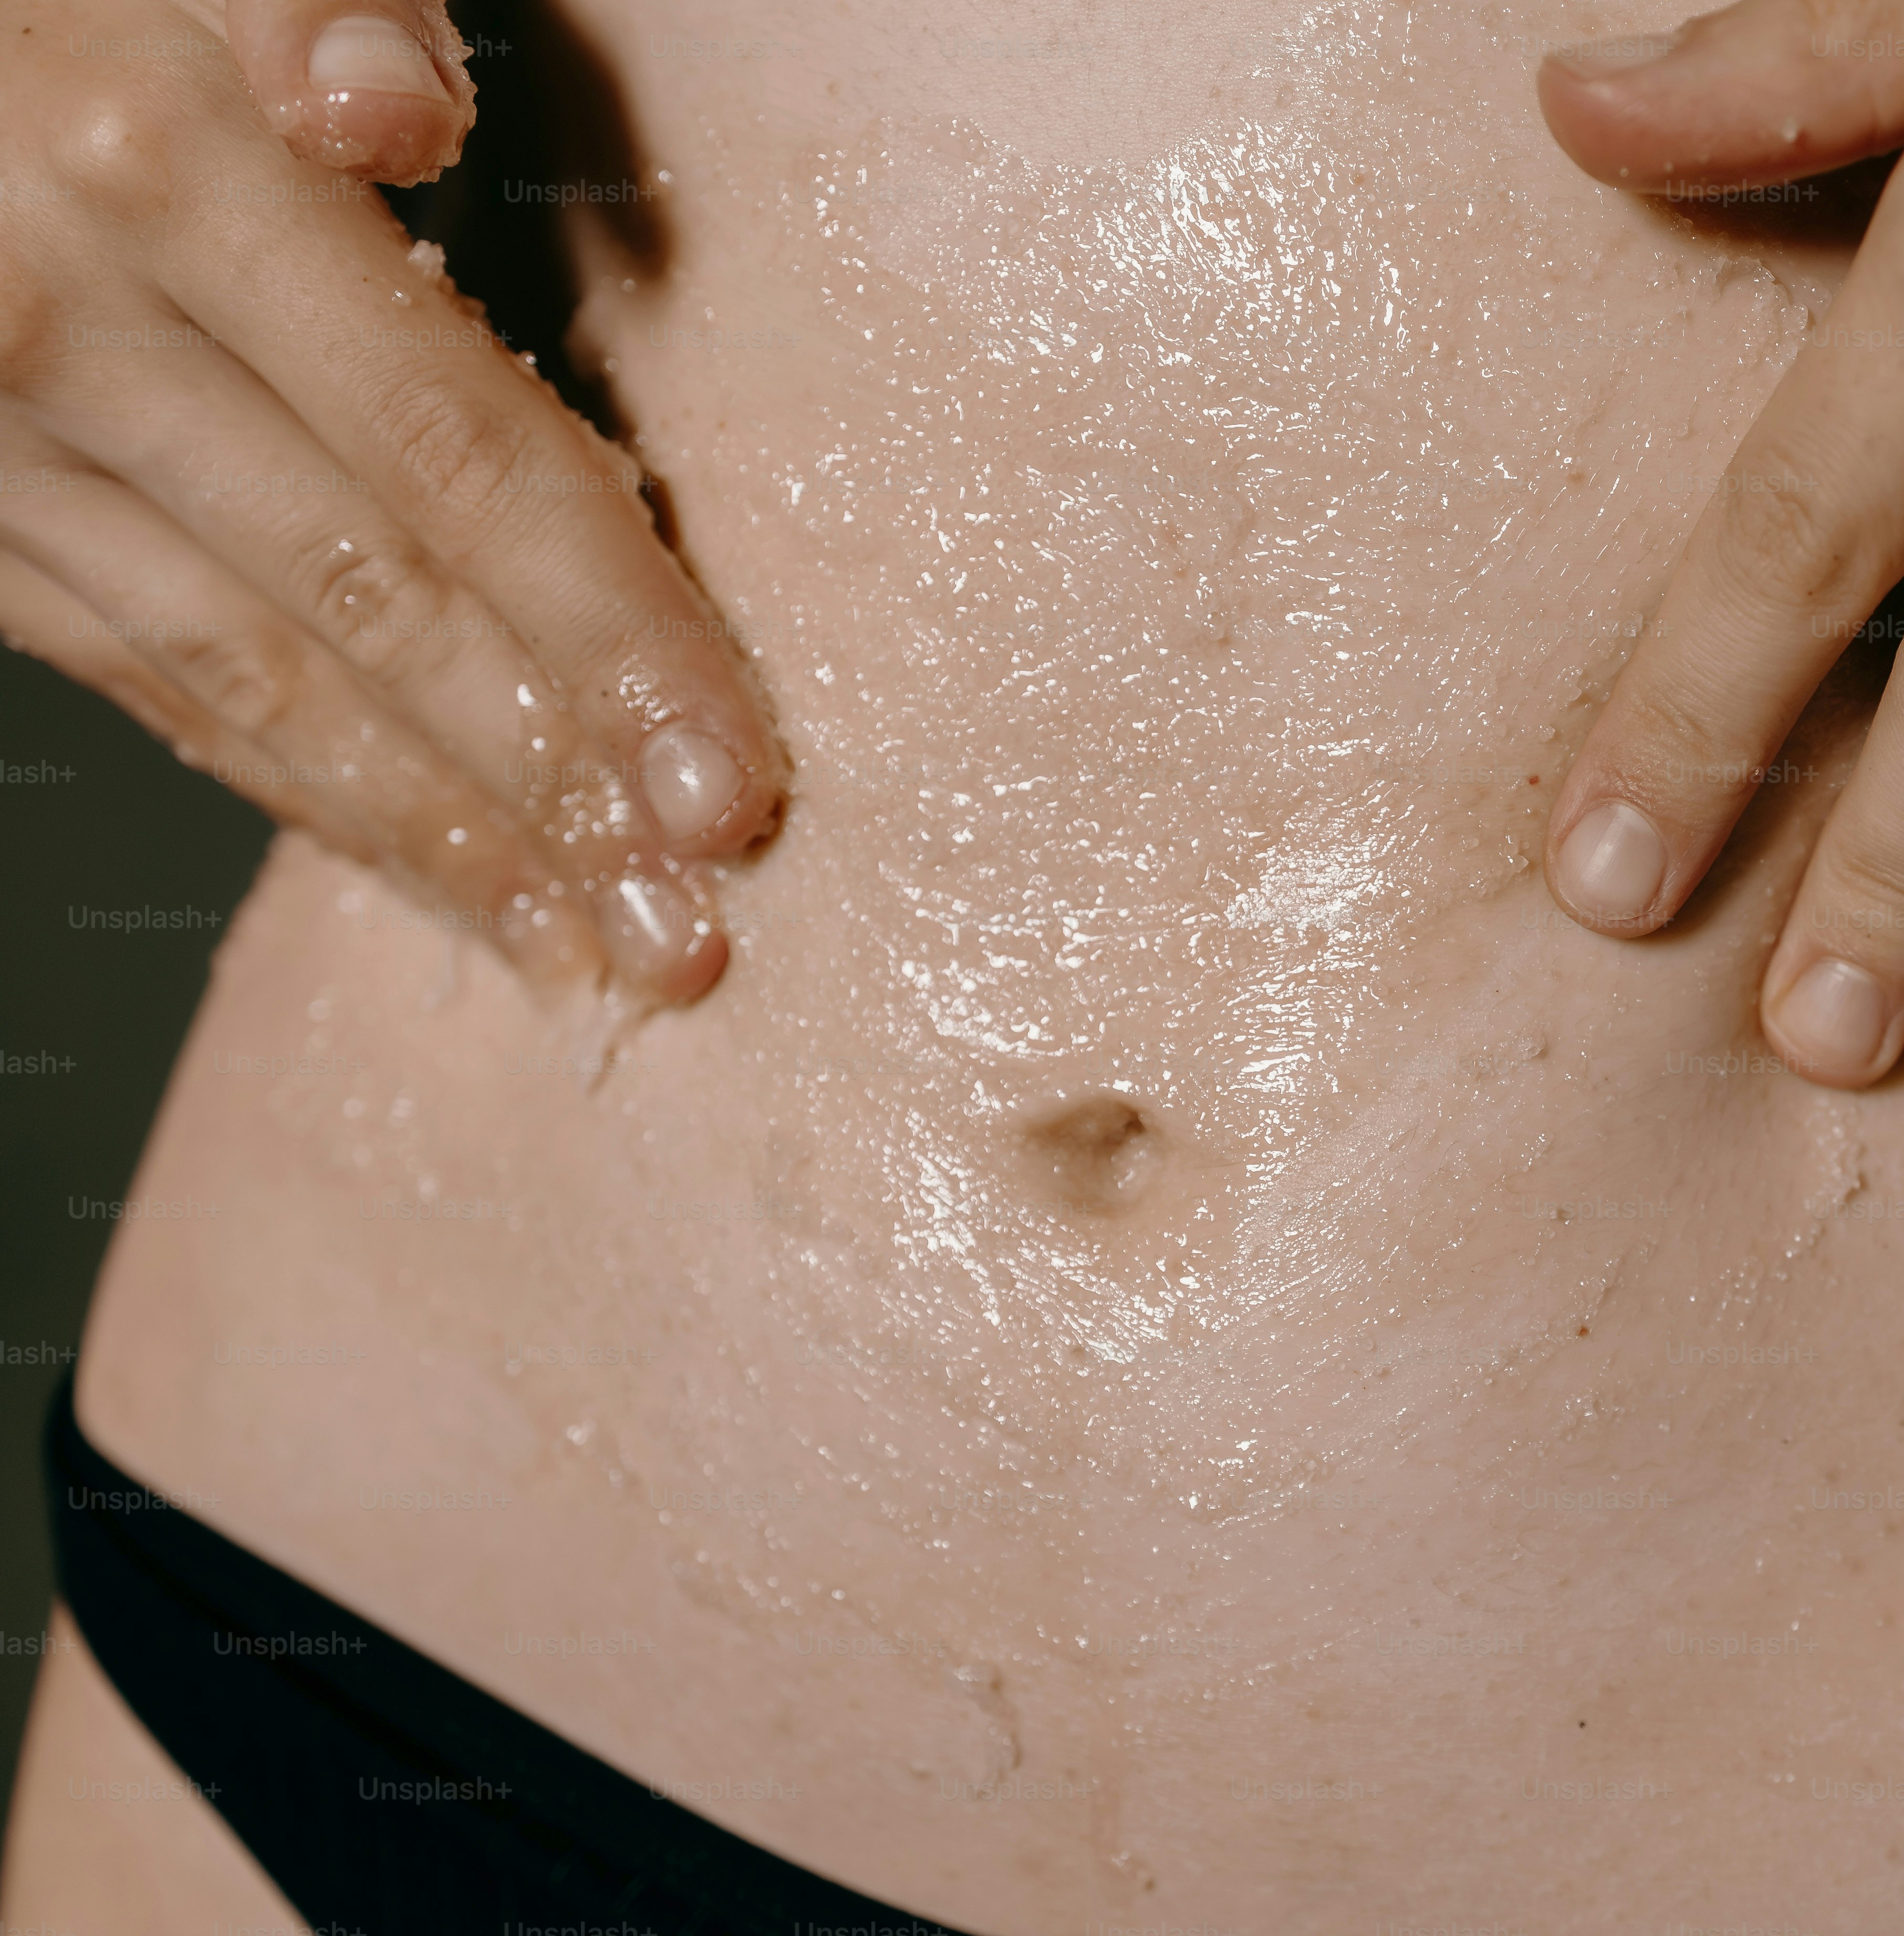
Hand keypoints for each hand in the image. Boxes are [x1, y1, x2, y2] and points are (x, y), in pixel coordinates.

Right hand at [1, 0, 788, 1002]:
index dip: (609, 630)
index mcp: (160, 168)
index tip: (730, 782)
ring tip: (596, 954)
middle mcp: (69, 329)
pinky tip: (427, 875)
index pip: (456, 451)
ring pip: (262, 685)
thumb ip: (310, 2)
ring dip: (447, 840)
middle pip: (378, 605)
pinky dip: (304, 796)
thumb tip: (392, 109)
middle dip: (553, 789)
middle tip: (692, 935)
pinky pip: (158, 686)